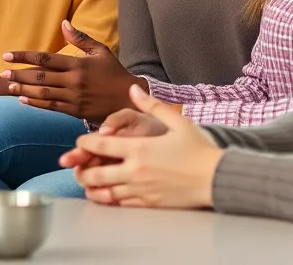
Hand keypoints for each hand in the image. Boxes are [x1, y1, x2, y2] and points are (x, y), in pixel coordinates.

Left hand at [1, 20, 142, 119]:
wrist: (128, 99)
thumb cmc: (114, 72)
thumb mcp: (100, 51)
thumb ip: (80, 38)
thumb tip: (64, 23)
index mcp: (78, 64)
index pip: (45, 58)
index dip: (24, 56)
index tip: (7, 55)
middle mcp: (73, 81)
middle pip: (40, 76)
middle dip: (19, 73)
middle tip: (3, 71)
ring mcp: (73, 97)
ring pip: (43, 93)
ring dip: (23, 88)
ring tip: (8, 84)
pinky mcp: (75, 111)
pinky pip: (51, 107)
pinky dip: (35, 103)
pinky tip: (22, 98)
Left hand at [71, 85, 221, 209]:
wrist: (217, 178)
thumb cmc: (198, 148)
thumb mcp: (176, 121)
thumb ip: (151, 105)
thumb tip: (132, 89)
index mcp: (138, 149)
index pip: (100, 146)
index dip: (84, 144)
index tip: (79, 143)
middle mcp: (135, 170)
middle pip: (96, 173)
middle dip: (81, 171)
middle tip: (75, 167)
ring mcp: (141, 190)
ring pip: (106, 193)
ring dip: (92, 188)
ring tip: (85, 184)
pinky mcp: (149, 203)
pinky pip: (122, 204)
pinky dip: (109, 201)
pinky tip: (106, 197)